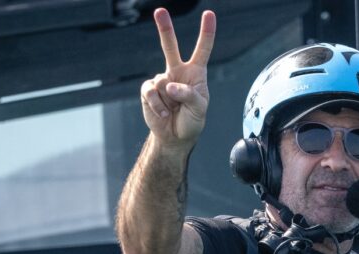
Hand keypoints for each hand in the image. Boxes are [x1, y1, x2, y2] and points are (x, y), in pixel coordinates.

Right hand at [141, 8, 215, 149]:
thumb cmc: (192, 121)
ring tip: (173, 111)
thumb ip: (189, 95)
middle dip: (165, 29)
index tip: (209, 14)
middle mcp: (178, 72)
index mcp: (196, 74)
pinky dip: (157, 105)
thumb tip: (170, 85)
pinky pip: (151, 92)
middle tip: (160, 11)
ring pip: (163, 83)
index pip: (202, 50)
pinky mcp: (149, 90)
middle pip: (170, 47)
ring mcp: (162, 80)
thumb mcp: (200, 109)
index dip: (206, 33)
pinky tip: (163, 114)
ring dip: (169, 101)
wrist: (175, 137)